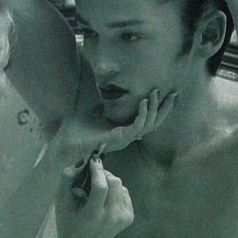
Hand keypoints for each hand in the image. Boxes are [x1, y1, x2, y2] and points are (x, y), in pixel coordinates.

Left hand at [54, 87, 177, 163]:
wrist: (62, 145)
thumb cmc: (73, 131)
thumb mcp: (89, 111)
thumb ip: (101, 105)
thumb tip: (104, 91)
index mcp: (121, 129)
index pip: (146, 119)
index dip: (158, 108)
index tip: (166, 92)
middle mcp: (125, 136)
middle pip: (153, 123)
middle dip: (165, 109)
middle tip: (174, 94)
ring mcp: (122, 139)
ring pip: (147, 126)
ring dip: (153, 109)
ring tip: (154, 93)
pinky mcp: (117, 139)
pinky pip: (136, 127)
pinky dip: (141, 114)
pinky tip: (142, 101)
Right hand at [55, 156, 133, 237]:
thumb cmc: (69, 225)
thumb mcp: (61, 204)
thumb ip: (67, 180)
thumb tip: (81, 163)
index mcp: (92, 215)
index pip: (101, 187)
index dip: (98, 170)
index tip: (93, 160)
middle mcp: (110, 217)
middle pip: (114, 182)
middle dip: (103, 174)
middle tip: (92, 176)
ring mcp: (122, 218)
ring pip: (120, 185)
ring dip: (108, 182)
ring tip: (97, 191)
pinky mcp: (128, 218)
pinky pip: (125, 193)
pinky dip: (115, 191)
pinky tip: (105, 200)